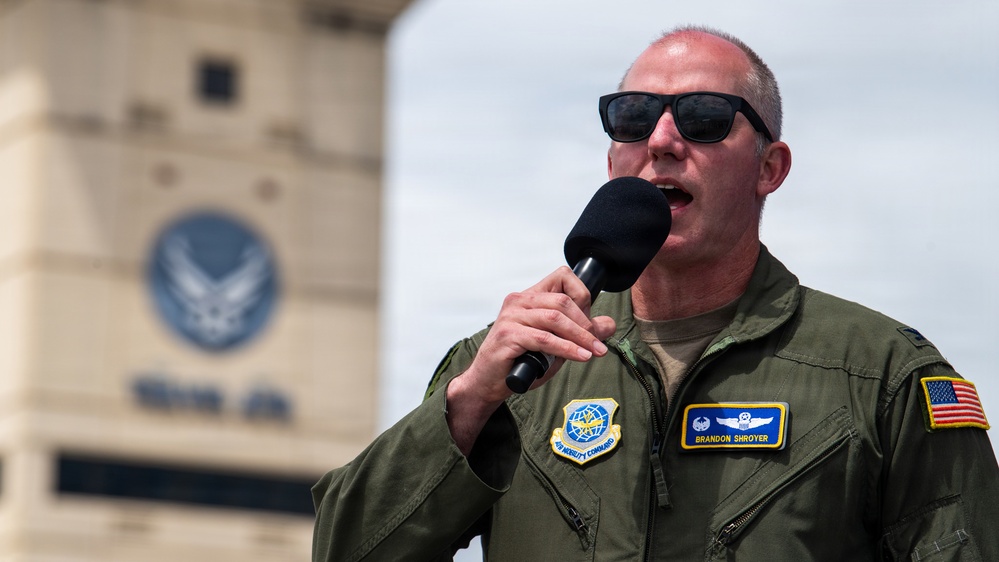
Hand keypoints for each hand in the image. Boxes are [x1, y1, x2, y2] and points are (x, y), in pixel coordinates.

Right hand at [446, 266, 615, 453]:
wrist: (488, 382)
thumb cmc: (520, 361)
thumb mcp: (556, 344)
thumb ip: (579, 332)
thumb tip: (609, 324)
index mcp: (530, 296)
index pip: (562, 276)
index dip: (582, 294)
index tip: (591, 320)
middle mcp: (518, 301)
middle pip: (562, 301)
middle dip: (585, 324)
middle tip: (597, 344)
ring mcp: (511, 317)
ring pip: (555, 319)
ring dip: (580, 337)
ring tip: (594, 352)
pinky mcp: (508, 335)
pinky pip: (544, 338)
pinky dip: (566, 348)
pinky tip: (580, 356)